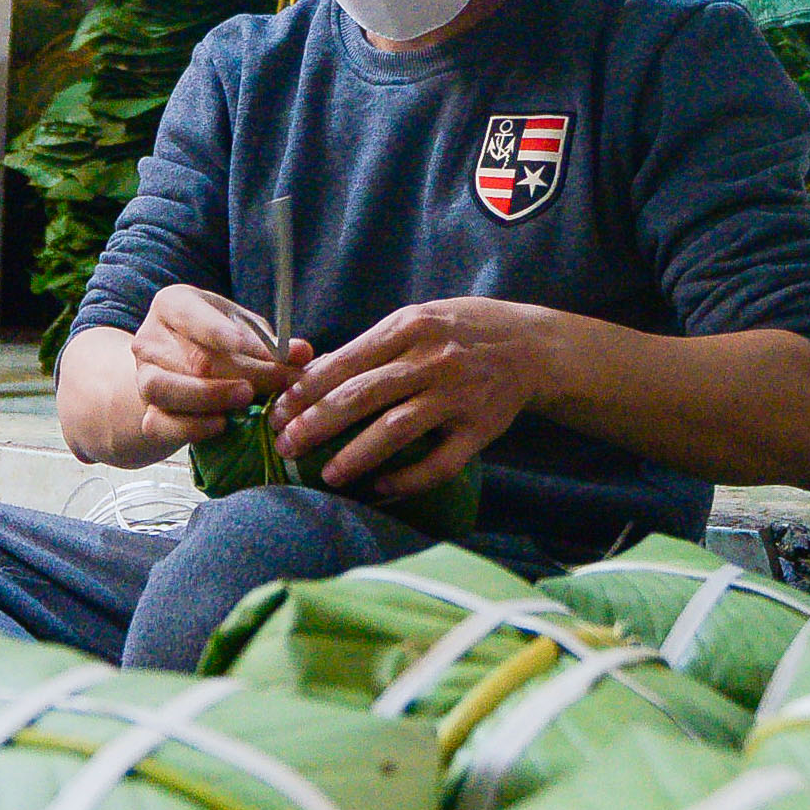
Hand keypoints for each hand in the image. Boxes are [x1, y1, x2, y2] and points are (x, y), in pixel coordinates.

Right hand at [129, 285, 312, 455]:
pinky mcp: (146, 412)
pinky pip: (161, 424)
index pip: (194, 316)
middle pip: (195, 359)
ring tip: (246, 399)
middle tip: (281, 381)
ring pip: (165, 389)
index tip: (262, 350)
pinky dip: (193, 427)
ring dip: (211, 396)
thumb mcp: (242, 331)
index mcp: (173, 305)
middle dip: (245, 373)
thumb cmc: (215, 342)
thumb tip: (302, 353)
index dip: (226, 334)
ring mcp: (143, 376)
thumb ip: (270, 342)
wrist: (176, 374)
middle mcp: (151, 338)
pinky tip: (222, 424)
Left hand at [271, 297, 552, 498]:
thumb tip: (309, 377)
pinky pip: (440, 463)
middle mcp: (432, 360)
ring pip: (397, 429)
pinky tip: (381, 488)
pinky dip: (408, 479)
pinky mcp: (480, 429)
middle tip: (286, 446)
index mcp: (409, 327)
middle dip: (317, 424)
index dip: (307, 390)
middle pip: (362, 395)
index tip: (278, 411)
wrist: (530, 345)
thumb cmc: (460, 331)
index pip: (346, 361)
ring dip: (357, 455)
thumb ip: (369, 348)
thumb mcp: (416, 321)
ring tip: (328, 475)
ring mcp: (458, 396)